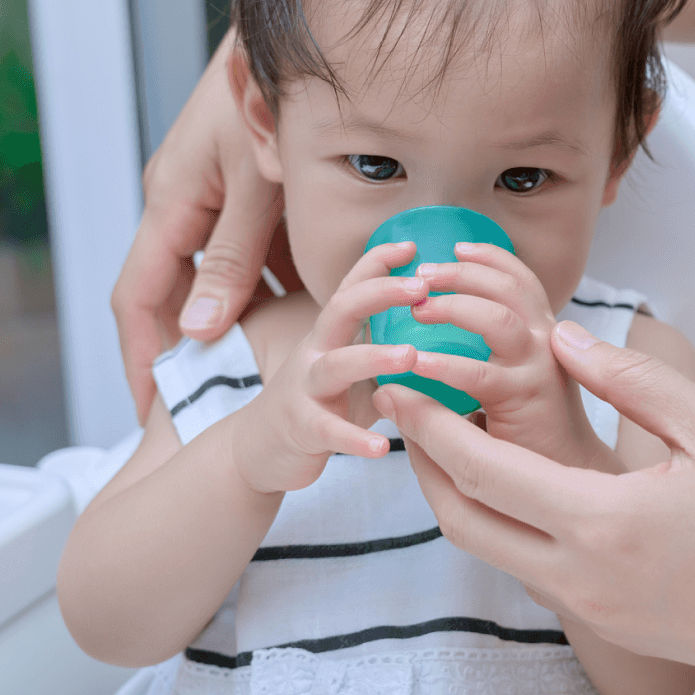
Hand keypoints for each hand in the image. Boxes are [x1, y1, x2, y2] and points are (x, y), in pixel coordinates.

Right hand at [112, 27, 294, 421]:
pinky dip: (270, 279)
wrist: (285, 34)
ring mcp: (209, 192)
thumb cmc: (265, 96)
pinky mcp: (242, 184)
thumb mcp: (254, 184)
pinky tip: (306, 309)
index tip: (151, 411)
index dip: (141, 359)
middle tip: (221, 399)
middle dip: (194, 348)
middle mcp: (181, 201)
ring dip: (240, 315)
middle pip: (174, 293)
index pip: (138, 300)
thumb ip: (231, 256)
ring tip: (268, 368)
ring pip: (218, 272)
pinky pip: (248, 247)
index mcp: (169, 203)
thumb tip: (200, 330)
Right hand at [230, 242, 424, 494]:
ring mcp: (304, 390)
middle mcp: (314, 353)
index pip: (352, 287)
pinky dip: (355, 439)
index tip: (413, 245)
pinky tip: (383, 447)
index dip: (377, 262)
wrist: (258, 449)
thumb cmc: (317, 403)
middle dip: (380, 293)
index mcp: (330, 334)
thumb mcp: (347, 366)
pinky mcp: (301, 429)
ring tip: (411, 356)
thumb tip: (436, 327)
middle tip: (422, 286)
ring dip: (373, 357)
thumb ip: (380, 346)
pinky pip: (329, 431)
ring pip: (335, 366)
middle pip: (340, 309)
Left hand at [377, 320, 694, 694]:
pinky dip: (508, 525)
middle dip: (424, 466)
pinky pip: (536, 572)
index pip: (480, 469)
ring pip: (495, 552)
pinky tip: (525, 484)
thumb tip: (564, 337)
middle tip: (411, 412)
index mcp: (602, 523)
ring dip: (464, 498)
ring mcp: (597, 610)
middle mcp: (583, 578)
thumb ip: (630, 380)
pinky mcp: (617, 624)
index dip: (430, 422)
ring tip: (458, 439)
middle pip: (462, 523)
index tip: (403, 380)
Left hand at [400, 243, 622, 474]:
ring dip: (453, 305)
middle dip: (463, 273)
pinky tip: (415, 364)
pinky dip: (442, 365)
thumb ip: (484, 353)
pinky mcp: (525, 400)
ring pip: (498, 318)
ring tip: (417, 310)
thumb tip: (429, 328)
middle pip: (508, 287)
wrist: (568, 478)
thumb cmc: (531, 431)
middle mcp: (548, 342)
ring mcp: (540, 368)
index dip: (490, 258)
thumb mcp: (512, 381)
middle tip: (423, 273)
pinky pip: (479, 374)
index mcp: (544, 333)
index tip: (456, 247)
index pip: (521, 279)